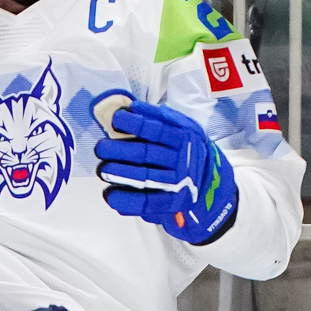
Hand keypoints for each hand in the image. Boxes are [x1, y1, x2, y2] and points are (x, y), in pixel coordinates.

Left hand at [94, 95, 239, 244]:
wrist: (209, 179)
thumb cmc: (186, 148)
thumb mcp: (184, 126)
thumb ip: (161, 118)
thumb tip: (134, 108)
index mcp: (183, 137)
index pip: (156, 129)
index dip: (135, 124)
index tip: (116, 119)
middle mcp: (180, 160)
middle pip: (145, 154)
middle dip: (119, 150)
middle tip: (101, 148)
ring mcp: (175, 183)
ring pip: (144, 177)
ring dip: (120, 174)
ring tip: (102, 170)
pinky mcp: (170, 202)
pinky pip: (147, 202)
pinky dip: (127, 200)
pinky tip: (110, 195)